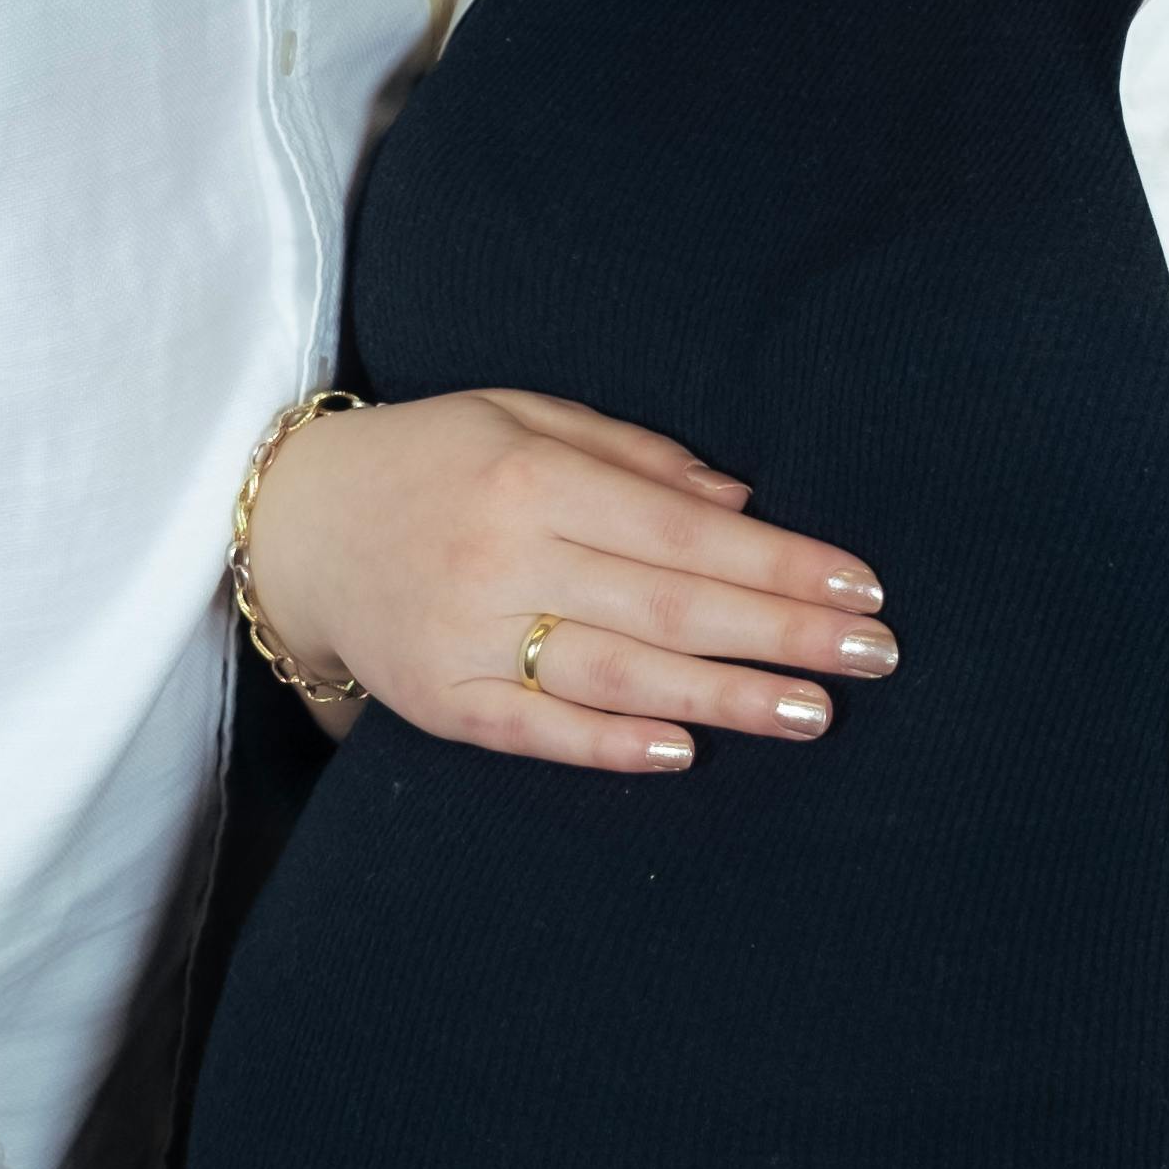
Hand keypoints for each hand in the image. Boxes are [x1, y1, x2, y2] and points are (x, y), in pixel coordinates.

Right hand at [245, 387, 896, 771]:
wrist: (293, 524)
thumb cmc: (432, 459)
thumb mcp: (523, 416)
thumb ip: (635, 458)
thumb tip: (744, 503)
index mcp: (532, 474)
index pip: (681, 531)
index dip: (778, 562)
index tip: (861, 586)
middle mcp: (501, 554)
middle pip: (666, 606)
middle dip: (780, 633)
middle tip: (875, 656)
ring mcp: (464, 636)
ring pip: (615, 675)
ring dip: (722, 698)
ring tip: (812, 713)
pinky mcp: (436, 702)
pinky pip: (534, 732)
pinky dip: (609, 745)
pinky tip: (684, 752)